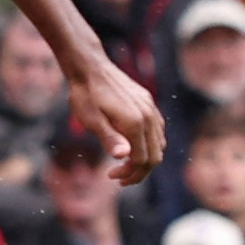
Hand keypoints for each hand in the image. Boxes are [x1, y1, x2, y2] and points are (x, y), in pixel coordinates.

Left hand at [62, 51, 164, 186]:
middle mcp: (149, 116)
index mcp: (135, 123)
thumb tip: (124, 156)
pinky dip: (150, 144)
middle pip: (155, 156)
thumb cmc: (85, 94)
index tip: (111, 176)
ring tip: (126, 165)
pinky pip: (158, 130)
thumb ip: (109, 138)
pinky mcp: (148, 103)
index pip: (142, 160)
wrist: (89, 66)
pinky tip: (133, 146)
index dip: (129, 174)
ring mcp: (151, 108)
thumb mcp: (90, 120)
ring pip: (159, 144)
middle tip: (119, 177)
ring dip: (146, 159)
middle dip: (139, 172)